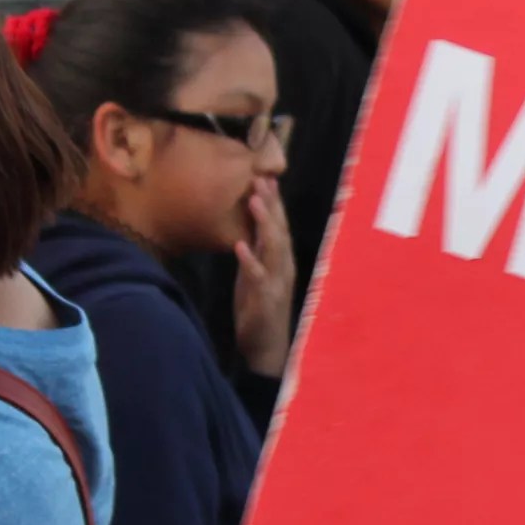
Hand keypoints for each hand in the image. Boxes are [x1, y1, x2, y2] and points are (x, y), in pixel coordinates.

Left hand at [232, 181, 295, 378]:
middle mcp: (284, 267)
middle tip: (260, 179)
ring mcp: (277, 282)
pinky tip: (240, 245)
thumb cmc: (260, 308)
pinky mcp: (266, 299)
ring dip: (264, 223)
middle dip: (271, 204)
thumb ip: (257, 250)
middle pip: (279, 230)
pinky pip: (258, 276)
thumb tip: (251, 226)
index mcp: (282, 260)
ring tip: (253, 201)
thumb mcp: (257, 274)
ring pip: (273, 247)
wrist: (267, 348)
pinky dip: (250, 259)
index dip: (274, 202)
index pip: (280, 226)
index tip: (265, 177)